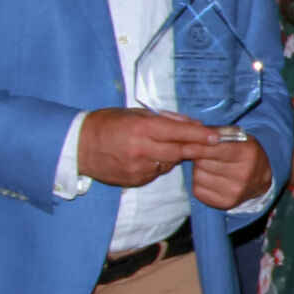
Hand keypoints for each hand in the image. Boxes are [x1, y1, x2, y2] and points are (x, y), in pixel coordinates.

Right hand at [77, 108, 222, 188]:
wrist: (77, 147)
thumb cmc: (106, 124)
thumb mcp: (134, 114)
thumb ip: (163, 119)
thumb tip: (190, 122)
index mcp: (142, 129)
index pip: (179, 132)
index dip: (200, 135)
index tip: (216, 136)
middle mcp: (142, 150)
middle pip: (179, 152)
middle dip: (195, 148)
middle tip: (208, 144)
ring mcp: (138, 168)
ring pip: (169, 163)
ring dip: (173, 155)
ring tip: (161, 144)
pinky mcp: (135, 180)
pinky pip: (155, 172)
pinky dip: (158, 164)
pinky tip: (148, 156)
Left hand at [188, 132, 272, 210]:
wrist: (260, 180)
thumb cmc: (246, 154)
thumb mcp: (239, 138)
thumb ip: (218, 134)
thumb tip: (194, 135)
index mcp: (248, 154)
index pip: (217, 150)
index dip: (200, 148)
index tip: (186, 147)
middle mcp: (243, 174)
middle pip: (204, 163)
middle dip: (198, 157)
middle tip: (203, 155)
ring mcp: (234, 191)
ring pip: (198, 176)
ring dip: (198, 169)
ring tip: (208, 166)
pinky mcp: (224, 203)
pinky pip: (198, 190)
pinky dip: (198, 183)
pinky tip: (208, 178)